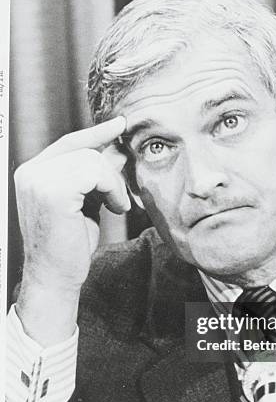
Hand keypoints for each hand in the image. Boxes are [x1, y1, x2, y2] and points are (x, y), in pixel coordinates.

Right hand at [14, 116, 129, 345]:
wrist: (55, 277)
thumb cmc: (69, 245)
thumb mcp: (85, 202)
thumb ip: (95, 175)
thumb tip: (117, 148)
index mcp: (33, 173)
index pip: (69, 142)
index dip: (95, 133)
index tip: (119, 124)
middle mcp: (30, 172)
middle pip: (85, 150)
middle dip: (110, 172)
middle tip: (120, 199)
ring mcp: (39, 180)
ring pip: (93, 160)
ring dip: (114, 185)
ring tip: (115, 207)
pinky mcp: (53, 191)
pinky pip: (95, 173)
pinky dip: (113, 190)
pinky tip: (115, 209)